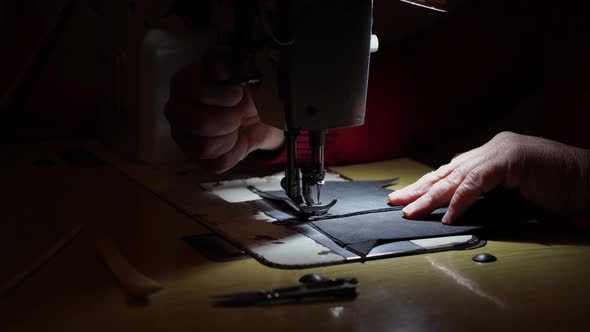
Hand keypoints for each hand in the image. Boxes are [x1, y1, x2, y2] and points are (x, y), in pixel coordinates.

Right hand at [165, 50, 283, 172]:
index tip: (238, 92)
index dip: (224, 95)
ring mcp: (182, 137)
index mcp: (182, 84)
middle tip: (238, 112)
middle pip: (198, 123)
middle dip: (228, 119)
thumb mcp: (240, 75)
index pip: (194, 92)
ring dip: (230, 135)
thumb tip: (219, 64)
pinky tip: (235, 140)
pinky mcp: (195, 159)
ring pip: (205, 147)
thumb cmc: (243, 95)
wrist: (258, 117)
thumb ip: (227, 66)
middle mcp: (175, 111)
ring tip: (235, 126)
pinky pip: (216, 162)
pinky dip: (234, 151)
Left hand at [388, 131, 589, 223]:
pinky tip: (448, 215)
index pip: (451, 171)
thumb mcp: (512, 192)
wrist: (589, 181)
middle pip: (447, 171)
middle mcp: (491, 149)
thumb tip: (455, 210)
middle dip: (419, 189)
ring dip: (431, 196)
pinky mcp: (510, 158)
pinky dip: (460, 200)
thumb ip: (486, 194)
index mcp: (490, 154)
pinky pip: (477, 182)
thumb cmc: (556, 189)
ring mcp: (500, 150)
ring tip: (412, 210)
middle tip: (397, 202)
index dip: (428, 185)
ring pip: (456, 176)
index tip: (408, 199)